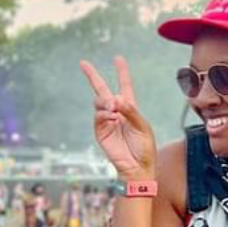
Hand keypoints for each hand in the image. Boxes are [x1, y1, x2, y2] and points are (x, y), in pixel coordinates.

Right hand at [79, 56, 156, 180]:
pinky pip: (98, 116)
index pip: (125, 86)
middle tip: (83, 63)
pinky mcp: (100, 131)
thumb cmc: (144, 148)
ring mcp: (107, 121)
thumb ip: (131, 111)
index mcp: (130, 108)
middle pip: (102, 90)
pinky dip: (104, 114)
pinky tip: (112, 117)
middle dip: (92, 76)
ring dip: (105, 101)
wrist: (137, 167)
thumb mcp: (143, 126)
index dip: (121, 72)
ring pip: (99, 102)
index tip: (117, 59)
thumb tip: (115, 98)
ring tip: (114, 109)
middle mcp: (117, 112)